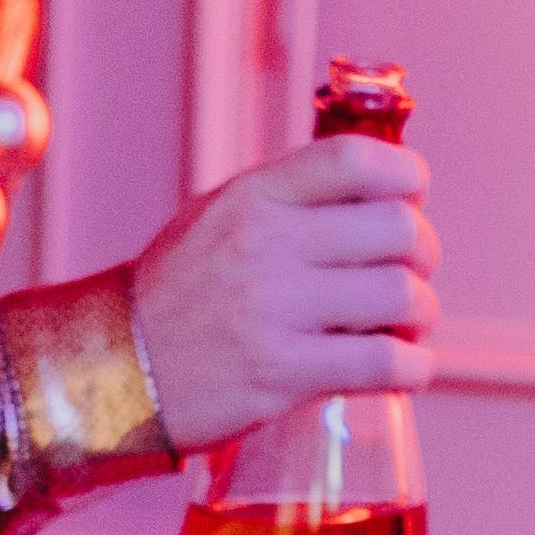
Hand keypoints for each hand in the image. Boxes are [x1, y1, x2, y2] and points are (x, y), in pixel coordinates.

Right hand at [125, 134, 436, 450]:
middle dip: (423, 255)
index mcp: (253, 197)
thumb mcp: (215, 219)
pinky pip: (386, 365)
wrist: (110, 371)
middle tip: (411, 276)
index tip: (413, 198)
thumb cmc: (172, 298)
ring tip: (405, 329)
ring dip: (422, 316)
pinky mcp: (283, 374)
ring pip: (403, 296)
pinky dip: (413, 370)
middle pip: (399, 228)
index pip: (356, 159)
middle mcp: (266, 244)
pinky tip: (403, 372)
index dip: (407, 175)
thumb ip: (286, 200)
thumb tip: (374, 195)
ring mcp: (275, 310)